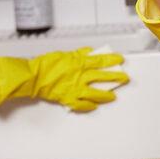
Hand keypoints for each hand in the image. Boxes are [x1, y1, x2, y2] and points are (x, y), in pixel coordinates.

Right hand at [0, 47, 128, 111]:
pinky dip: (89, 106)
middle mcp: (80, 77)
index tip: (120, 59)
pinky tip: (94, 106)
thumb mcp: (64, 54)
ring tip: (113, 96)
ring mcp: (75, 89)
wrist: (34, 76)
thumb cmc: (46, 64)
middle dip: (116, 78)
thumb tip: (88, 52)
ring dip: (106, 95)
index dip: (112, 60)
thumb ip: (78, 54)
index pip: (101, 61)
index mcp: (80, 64)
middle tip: (124, 78)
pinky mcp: (69, 99)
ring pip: (96, 93)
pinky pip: (82, 105)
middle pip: (103, 77)